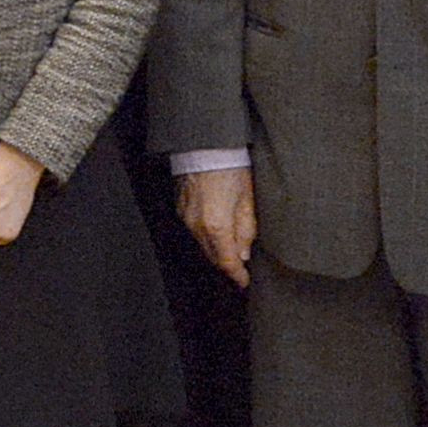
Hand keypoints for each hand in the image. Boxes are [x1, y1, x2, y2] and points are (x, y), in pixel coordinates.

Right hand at [178, 162, 255, 284]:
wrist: (204, 143)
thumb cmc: (230, 167)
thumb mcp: (247, 199)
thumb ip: (246, 230)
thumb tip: (244, 252)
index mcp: (216, 226)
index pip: (227, 262)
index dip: (237, 275)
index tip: (244, 283)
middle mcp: (196, 226)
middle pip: (212, 256)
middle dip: (227, 264)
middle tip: (241, 270)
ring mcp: (185, 217)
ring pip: (202, 243)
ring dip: (216, 249)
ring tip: (231, 250)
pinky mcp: (180, 208)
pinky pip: (194, 230)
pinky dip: (206, 235)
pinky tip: (217, 230)